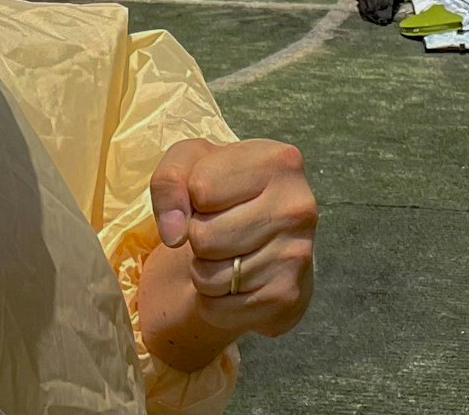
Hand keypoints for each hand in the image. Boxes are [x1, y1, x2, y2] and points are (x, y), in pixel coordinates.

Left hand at [148, 138, 316, 337]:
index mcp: (281, 161)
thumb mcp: (193, 165)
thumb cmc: (227, 192)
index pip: (201, 187)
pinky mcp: (287, 297)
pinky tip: (237, 281)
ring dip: (204, 270)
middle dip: (197, 237)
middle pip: (203, 235)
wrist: (269, 240)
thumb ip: (170, 180)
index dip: (193, 197)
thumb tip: (173, 233)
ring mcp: (297, 254)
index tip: (211, 199)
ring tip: (228, 254)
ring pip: (209, 275)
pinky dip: (214, 301)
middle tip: (220, 230)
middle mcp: (298, 206)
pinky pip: (218, 308)